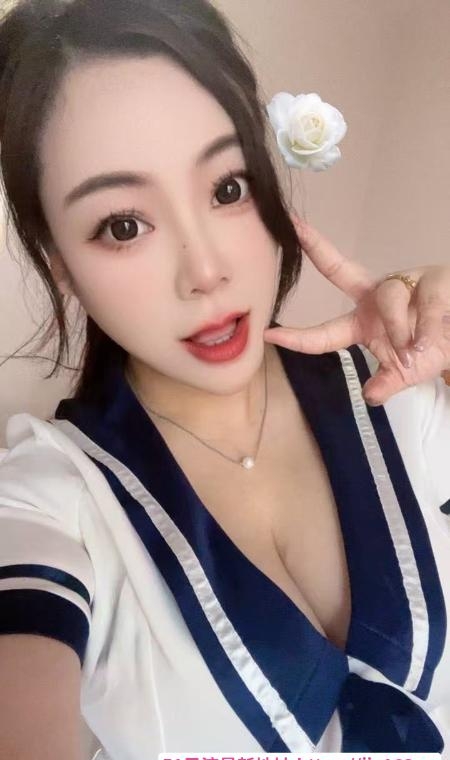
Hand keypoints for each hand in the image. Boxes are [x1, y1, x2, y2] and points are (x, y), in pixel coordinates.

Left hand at [264, 216, 449, 404]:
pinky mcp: (430, 278)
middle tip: (295, 228)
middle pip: (340, 270)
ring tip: (415, 348)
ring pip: (387, 299)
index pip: (325, 331)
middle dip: (317, 247)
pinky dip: (427, 325)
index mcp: (362, 322)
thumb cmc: (434, 348)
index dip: (299, 336)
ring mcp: (401, 284)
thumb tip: (370, 397)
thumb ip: (389, 382)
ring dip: (400, 330)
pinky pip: (422, 301)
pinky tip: (433, 336)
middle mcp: (375, 297)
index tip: (270, 334)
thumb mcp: (408, 373)